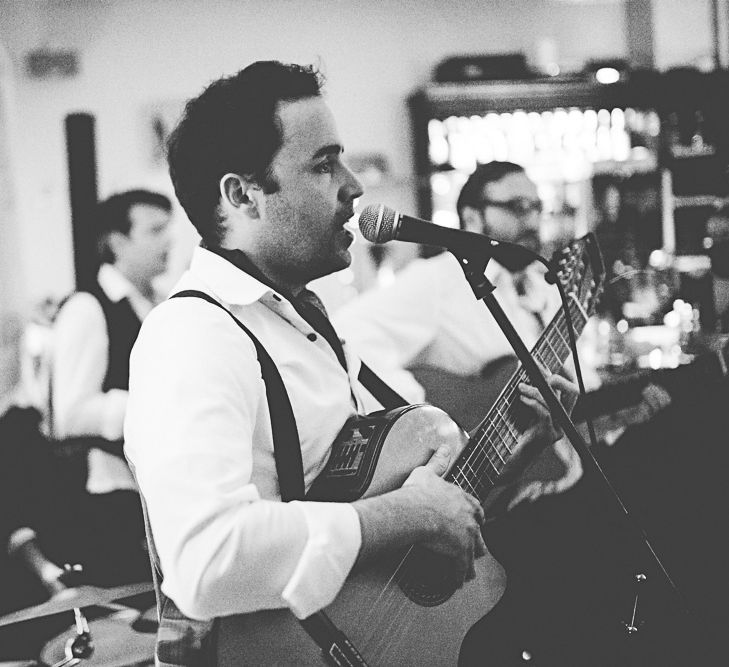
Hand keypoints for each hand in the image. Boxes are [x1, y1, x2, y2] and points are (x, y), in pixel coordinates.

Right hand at [402, 445, 486, 583]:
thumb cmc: (419, 493)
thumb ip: (438, 462)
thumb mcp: (428, 472)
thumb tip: (444, 447)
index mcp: (462, 499)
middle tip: (474, 548)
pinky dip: (458, 576)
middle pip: (478, 532)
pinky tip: (456, 582)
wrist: (415, 511)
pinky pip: (460, 568)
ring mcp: (466, 536)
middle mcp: (468, 518)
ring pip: (473, 552)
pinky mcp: (458, 553)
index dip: (474, 515)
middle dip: (476, 540)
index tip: (474, 520)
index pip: (475, 508)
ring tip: (467, 571)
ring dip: (470, 561)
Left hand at [496, 369, 577, 485]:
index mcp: (558, 414)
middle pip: (572, 393)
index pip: (569, 389)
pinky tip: (521, 399)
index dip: (561, 373)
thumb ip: (524, 389)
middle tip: (538, 370)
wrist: (501, 461)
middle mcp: (562, 422)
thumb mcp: (518, 407)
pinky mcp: (547, 436)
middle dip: (556, 378)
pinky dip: (533, 402)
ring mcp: (557, 430)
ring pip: (555, 402)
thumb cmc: (508, 433)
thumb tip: (520, 363)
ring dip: (536, 390)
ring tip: (520, 387)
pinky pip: (545, 413)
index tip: (543, 362)